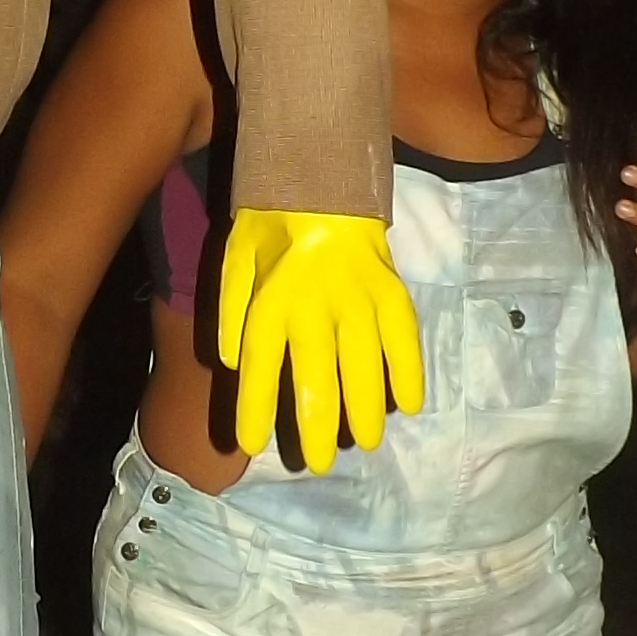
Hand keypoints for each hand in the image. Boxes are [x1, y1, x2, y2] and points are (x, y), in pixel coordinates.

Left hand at [214, 207, 424, 472]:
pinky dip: (408, 372)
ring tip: (364, 442)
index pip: (259, 366)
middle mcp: (314, 306)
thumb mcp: (234, 258)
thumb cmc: (271, 223)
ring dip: (364, 409)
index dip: (255, 408)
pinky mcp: (391, 291)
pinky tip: (408, 404)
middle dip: (316, 425)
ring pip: (362, 366)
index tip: (250, 444)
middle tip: (319, 462)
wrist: (322, 174)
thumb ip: (228, 310)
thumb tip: (231, 362)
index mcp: (270, 301)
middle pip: (314, 377)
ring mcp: (357, 299)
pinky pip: (403, 339)